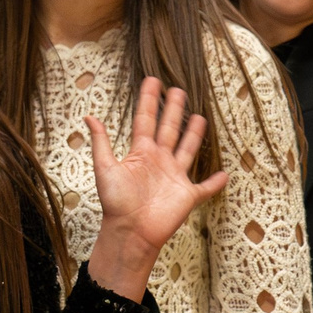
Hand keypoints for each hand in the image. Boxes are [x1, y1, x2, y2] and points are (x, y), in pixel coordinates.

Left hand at [84, 78, 227, 299]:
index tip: (152, 81)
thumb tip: (89, 117)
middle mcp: (159, 160)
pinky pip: (205, 188)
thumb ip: (101, 142)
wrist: (130, 231)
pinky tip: (224, 174)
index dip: (149, 101)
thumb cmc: (115, 202)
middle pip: (169, 129)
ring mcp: (174, 177)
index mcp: (141, 152)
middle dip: (173, 110)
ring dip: (193, 135)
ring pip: (187, 150)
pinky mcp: (187, 195)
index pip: (146, 120)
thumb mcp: (105, 168)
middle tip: (178, 90)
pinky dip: (215, 182)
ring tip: (200, 117)